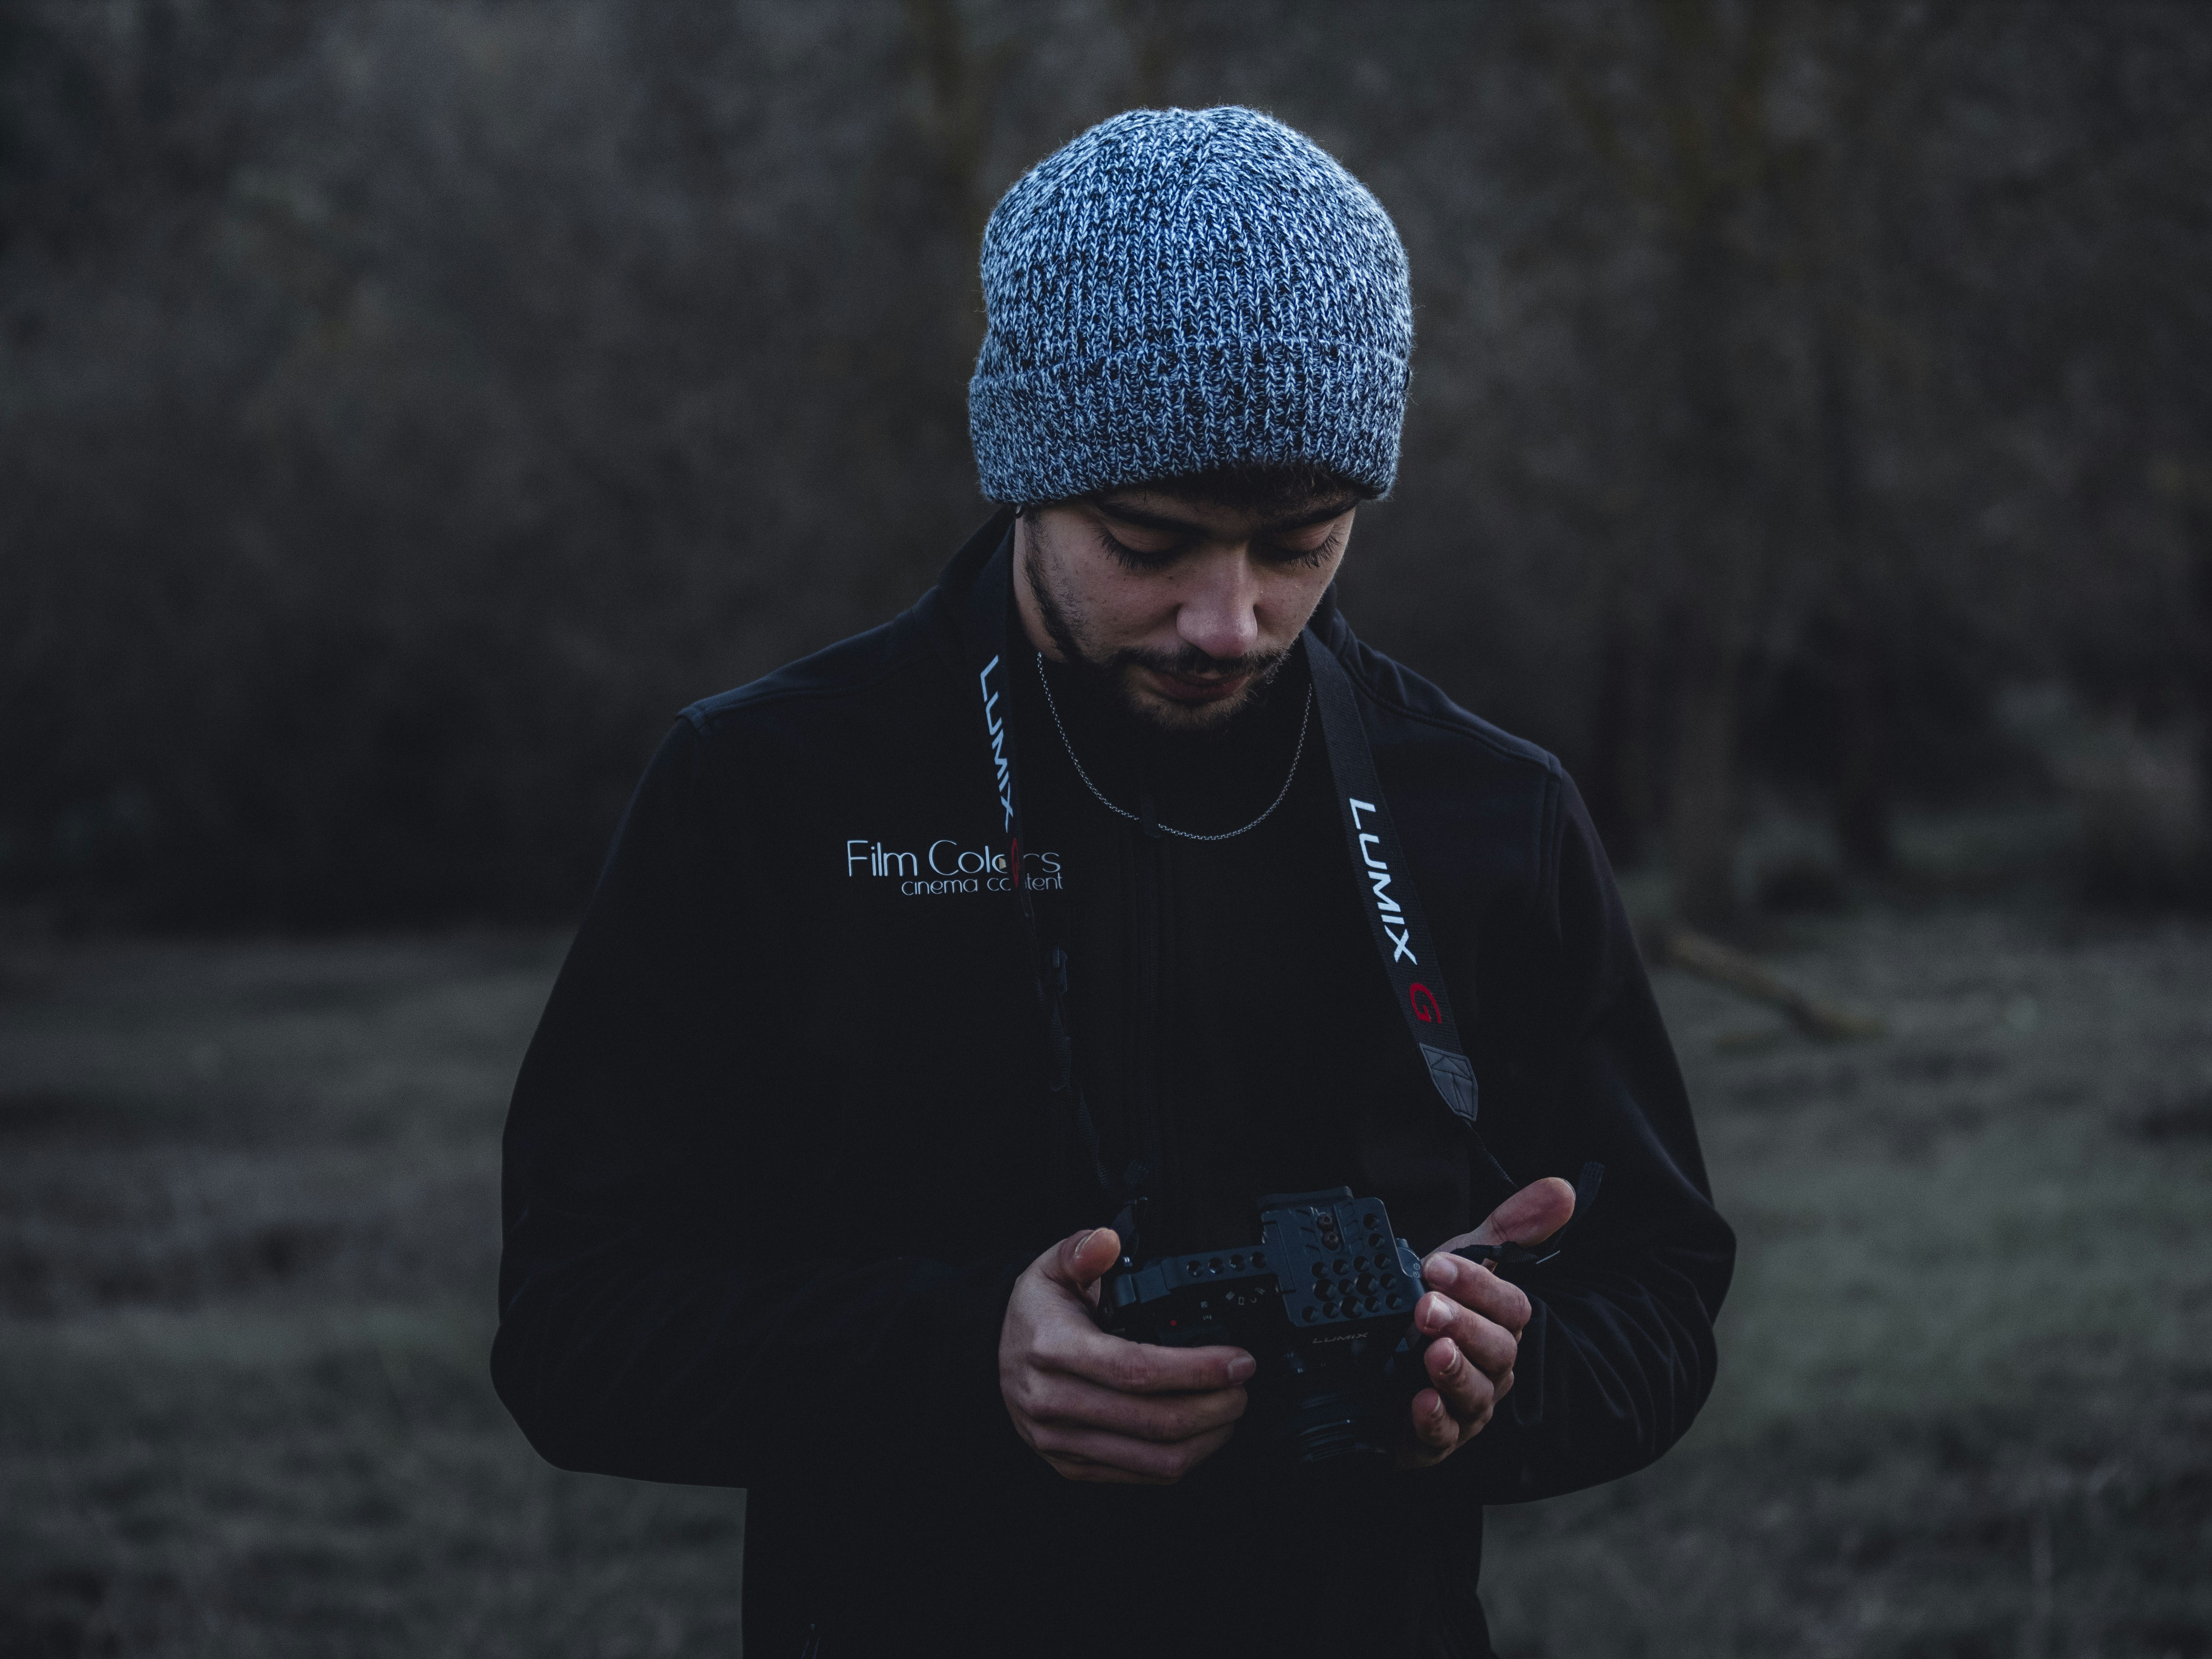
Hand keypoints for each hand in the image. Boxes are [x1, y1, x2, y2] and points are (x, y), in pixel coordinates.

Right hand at [999, 1227, 1253, 1484]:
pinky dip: (1181, 1458)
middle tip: (1244, 1386)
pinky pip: (1139, 1475)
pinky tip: (1203, 1433)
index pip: (1135, 1369)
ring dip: (1207, 1439)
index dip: (1196, 1370)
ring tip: (1231, 1410)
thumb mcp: (1051, 1267)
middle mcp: (1054, 1401)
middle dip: (1215, 1407)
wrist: (994, 1357)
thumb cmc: (1035, 1313)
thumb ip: (1081, 1250)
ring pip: (1153, 1459)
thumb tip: (1107, 1240)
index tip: (1237, 1361)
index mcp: (1052, 1349)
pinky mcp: (1072, 1464)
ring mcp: (1062, 1440)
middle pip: (1153, 1421)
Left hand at [1396, 1176, 1577, 1468]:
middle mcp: (1491, 1369)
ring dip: (1454, 1373)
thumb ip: (1509, 1229)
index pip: (1509, 1306)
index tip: (1438, 1264)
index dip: (1478, 1285)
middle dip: (1464, 1327)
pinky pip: (1443, 1436)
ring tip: (1430, 1353)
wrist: (1380, 1372)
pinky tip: (1419, 1404)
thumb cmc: (1431, 1313)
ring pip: (1474, 1394)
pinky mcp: (1435, 1439)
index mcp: (1500, 1326)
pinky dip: (1434, 1421)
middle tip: (1427, 1308)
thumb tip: (1562, 1188)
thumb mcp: (1461, 1263)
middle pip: (1496, 1351)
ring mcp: (1467, 1407)